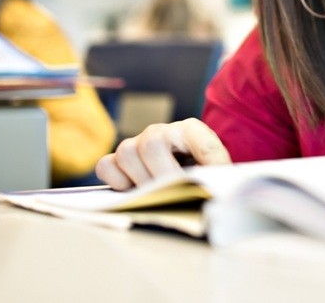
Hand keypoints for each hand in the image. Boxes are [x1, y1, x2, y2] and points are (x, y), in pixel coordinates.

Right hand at [95, 118, 231, 189]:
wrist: (181, 164)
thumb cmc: (197, 166)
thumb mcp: (214, 167)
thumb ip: (217, 175)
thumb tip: (218, 193)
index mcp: (191, 131)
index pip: (202, 141)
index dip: (211, 161)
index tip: (218, 178)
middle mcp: (160, 131)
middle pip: (152, 144)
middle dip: (163, 176)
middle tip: (173, 192)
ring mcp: (136, 143)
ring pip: (126, 152)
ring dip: (140, 180)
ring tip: (154, 193)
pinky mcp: (118, 159)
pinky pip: (106, 165)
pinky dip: (116, 181)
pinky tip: (132, 190)